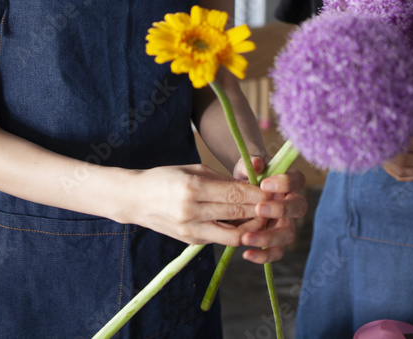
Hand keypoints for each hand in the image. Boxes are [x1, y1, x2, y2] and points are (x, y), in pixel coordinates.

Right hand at [127, 164, 278, 246]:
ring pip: (233, 235)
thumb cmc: (166, 178)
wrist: (135, 199)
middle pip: (236, 214)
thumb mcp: (193, 169)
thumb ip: (222, 180)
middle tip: (277, 204)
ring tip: (262, 216)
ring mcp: (190, 230)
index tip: (275, 190)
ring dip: (251, 227)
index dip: (257, 194)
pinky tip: (245, 223)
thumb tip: (251, 185)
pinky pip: (220, 239)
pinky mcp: (190, 241)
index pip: (234, 194)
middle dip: (260, 209)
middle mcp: (191, 212)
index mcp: (192, 188)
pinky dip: (235, 232)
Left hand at [232, 156, 307, 263]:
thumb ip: (250, 164)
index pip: (298, 180)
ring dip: (268, 237)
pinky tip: (245, 253)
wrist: (237, 195)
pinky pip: (276, 252)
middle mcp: (291, 204)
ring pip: (288, 234)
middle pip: (299, 207)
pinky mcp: (276, 242)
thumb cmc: (246, 179)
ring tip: (245, 237)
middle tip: (258, 209)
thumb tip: (256, 164)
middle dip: (280, 209)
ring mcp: (285, 224)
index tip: (264, 184)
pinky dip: (263, 255)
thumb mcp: (245, 168)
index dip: (285, 182)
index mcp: (289, 183)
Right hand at [381, 119, 412, 181]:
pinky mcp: (384, 166)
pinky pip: (399, 175)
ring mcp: (381, 159)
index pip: (412, 145)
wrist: (380, 122)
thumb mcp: (412, 118)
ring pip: (401, 171)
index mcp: (387, 134)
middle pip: (405, 160)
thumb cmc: (399, 120)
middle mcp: (381, 149)